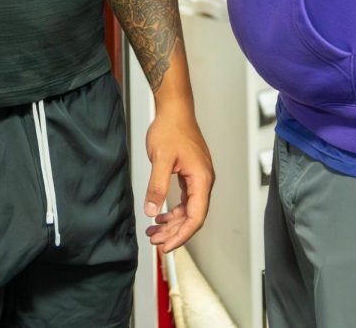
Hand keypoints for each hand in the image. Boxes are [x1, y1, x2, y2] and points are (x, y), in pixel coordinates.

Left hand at [143, 105, 213, 252]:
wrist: (174, 108)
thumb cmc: (172, 128)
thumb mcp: (160, 159)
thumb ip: (156, 186)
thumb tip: (151, 210)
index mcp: (201, 178)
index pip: (196, 216)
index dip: (182, 235)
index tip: (167, 246)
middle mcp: (204, 180)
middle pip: (193, 216)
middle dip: (174, 232)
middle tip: (155, 242)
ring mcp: (198, 177)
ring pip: (188, 209)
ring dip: (172, 223)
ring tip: (153, 232)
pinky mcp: (191, 173)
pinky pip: (185, 199)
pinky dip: (172, 211)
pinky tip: (159, 215)